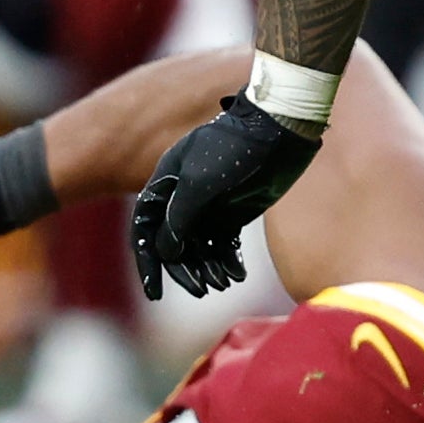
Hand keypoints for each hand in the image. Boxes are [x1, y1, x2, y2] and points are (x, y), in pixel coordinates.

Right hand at [129, 97, 317, 298]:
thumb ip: (179, 218)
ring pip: (199, 249)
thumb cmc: (235, 149)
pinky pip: (223, 246)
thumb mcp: (200, 183)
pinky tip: (237, 275)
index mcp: (166, 184)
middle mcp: (183, 198)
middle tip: (201, 290)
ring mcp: (209, 207)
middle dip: (184, 270)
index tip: (154, 293)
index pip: (145, 229)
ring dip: (208, 269)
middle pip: (172, 245)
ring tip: (223, 283)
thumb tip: (165, 252)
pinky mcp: (233, 213)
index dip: (147, 262)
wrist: (278, 130)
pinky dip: (227, 261)